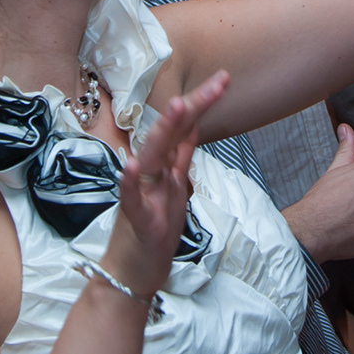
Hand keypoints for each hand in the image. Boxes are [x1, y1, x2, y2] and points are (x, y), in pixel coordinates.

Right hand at [105, 71, 227, 300]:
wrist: (131, 274)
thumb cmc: (152, 231)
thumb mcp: (175, 188)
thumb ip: (180, 157)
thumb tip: (192, 124)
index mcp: (163, 167)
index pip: (183, 128)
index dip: (202, 103)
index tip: (224, 80)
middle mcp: (150, 175)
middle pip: (169, 134)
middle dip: (193, 106)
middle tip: (220, 81)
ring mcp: (142, 196)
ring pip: (151, 158)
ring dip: (162, 132)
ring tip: (178, 105)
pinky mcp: (136, 221)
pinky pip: (130, 199)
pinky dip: (130, 183)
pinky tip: (132, 166)